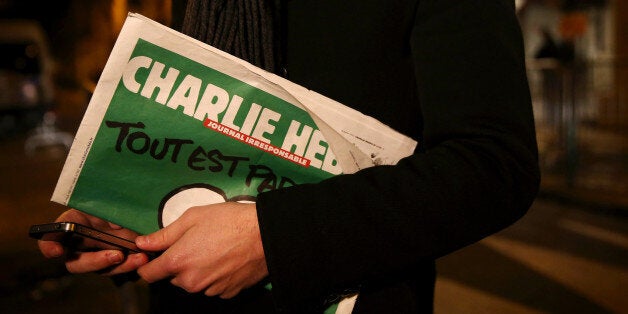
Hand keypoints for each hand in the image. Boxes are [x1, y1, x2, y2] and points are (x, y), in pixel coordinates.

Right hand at [37, 209, 149, 274]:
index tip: (57, 252)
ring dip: (119, 266)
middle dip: (94, 262)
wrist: (142, 208)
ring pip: (101, 270)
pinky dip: (132, 265)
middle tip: (116, 255)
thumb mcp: (113, 200)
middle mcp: (82, 243)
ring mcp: (98, 254)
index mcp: (74, 223)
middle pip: (75, 263)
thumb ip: (109, 209)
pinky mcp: (116, 261)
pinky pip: (119, 269)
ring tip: (139, 257)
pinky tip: (144, 258)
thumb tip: (115, 226)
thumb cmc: (120, 200)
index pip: (51, 237)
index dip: (49, 246)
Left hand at [136, 202, 267, 298]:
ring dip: (197, 271)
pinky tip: (226, 260)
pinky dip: (215, 277)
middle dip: (178, 264)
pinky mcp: (227, 293)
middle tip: (195, 243)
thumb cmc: (229, 221)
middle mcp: (191, 281)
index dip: (149, 263)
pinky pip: (212, 287)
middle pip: (173, 278)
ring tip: (214, 249)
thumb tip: (142, 244)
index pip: (148, 274)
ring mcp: (210, 290)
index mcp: (178, 262)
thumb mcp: (192, 218)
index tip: (157, 254)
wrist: (265, 234)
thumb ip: (163, 234)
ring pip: (194, 283)